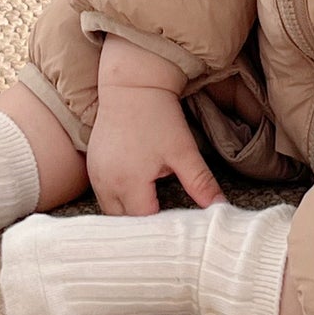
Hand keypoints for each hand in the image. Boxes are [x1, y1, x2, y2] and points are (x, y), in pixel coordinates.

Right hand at [87, 84, 228, 215]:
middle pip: (124, 223)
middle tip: (167, 226)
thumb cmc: (158, 117)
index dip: (163, 228)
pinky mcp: (92, 167)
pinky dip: (119, 202)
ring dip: (130, 215)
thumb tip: (221, 208)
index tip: (179, 228)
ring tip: (153, 212)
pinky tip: (137, 196)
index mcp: (129, 182)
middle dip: (145, 227)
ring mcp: (96, 176)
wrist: (132, 86)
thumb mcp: (183, 151)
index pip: (144, 223)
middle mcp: (106, 183)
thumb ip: (200, 183)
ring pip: (112, 212)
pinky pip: (104, 196)